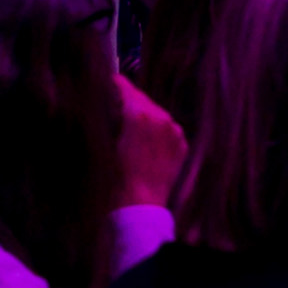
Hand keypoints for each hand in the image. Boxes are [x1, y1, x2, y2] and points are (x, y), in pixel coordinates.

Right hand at [112, 83, 189, 213]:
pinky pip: (167, 128)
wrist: (140, 205)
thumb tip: (107, 100)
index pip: (125, 87)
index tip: (107, 82)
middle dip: (129, 102)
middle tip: (115, 106)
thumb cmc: (115, 175)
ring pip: (157, 113)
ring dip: (144, 116)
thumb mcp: (105, 141)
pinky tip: (146, 142)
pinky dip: (157, 130)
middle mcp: (162, 116)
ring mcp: (176, 130)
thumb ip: (109, 115)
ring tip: (131, 127)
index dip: (114, 84)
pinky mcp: (182, 144)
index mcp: (140, 113)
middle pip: (142, 99)